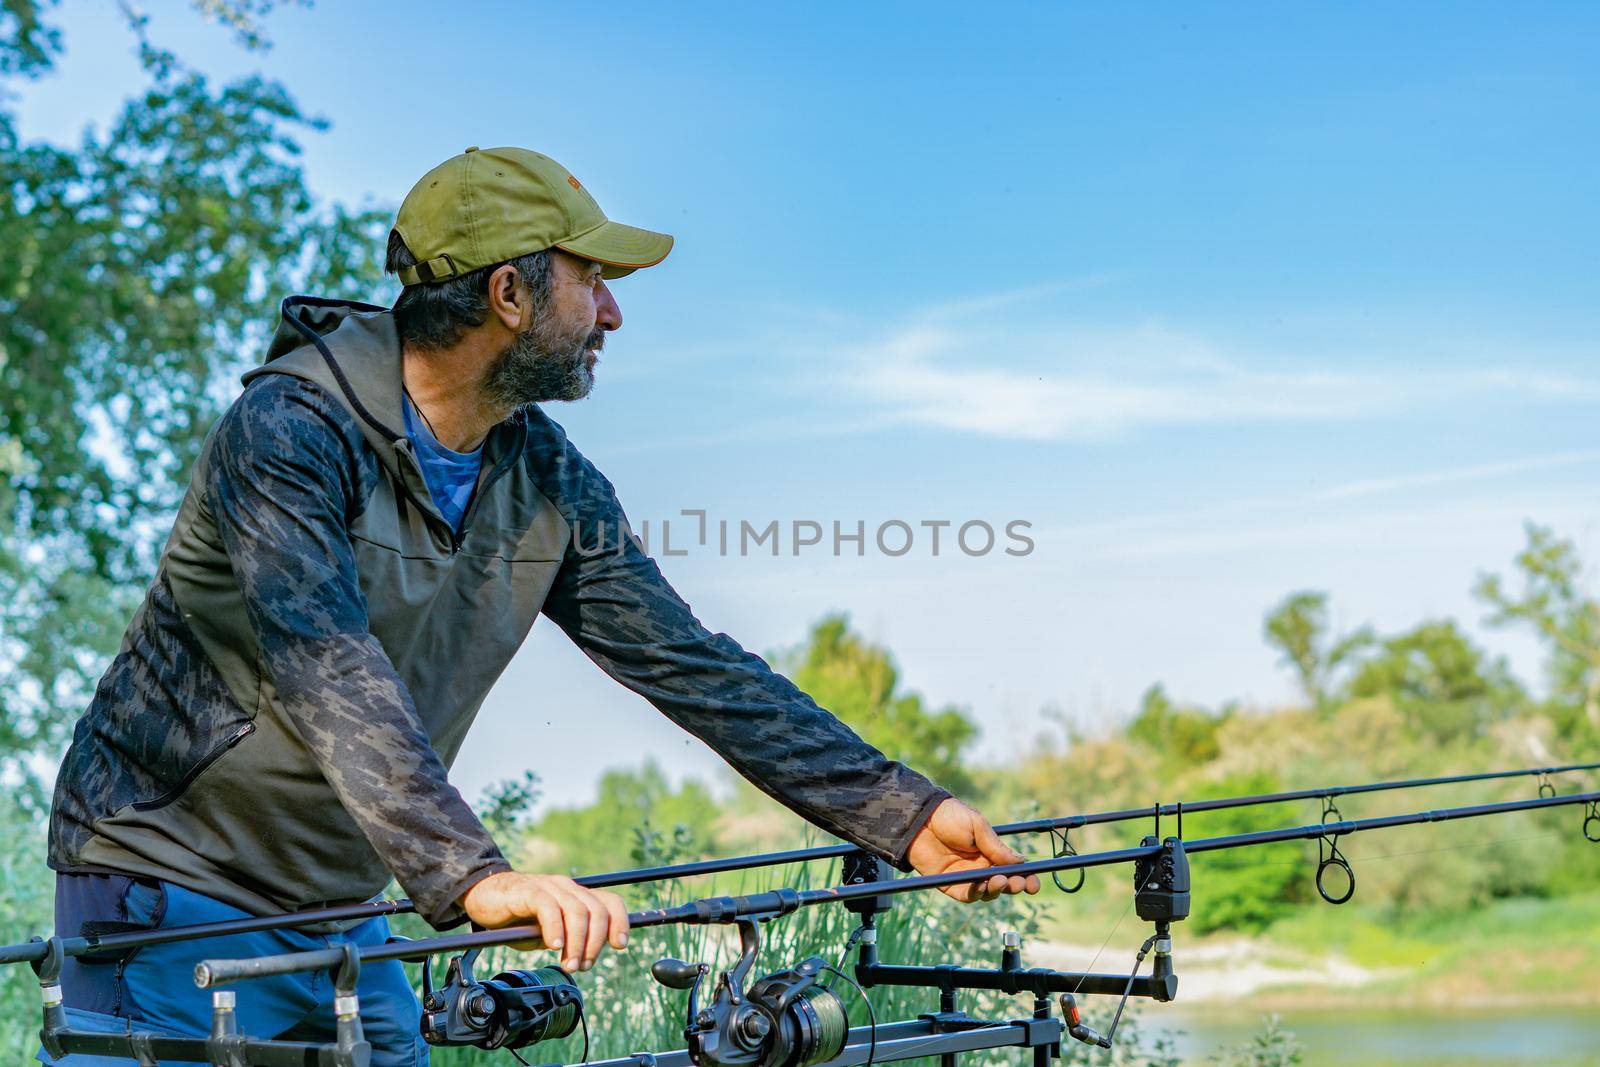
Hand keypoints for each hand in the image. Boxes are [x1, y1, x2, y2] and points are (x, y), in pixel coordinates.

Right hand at [459, 870, 629, 971]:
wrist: (484, 896)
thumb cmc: (518, 916)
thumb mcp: (549, 932)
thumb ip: (568, 939)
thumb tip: (587, 956)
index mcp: (577, 895)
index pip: (610, 902)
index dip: (620, 923)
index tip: (620, 946)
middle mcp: (568, 888)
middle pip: (597, 911)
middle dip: (595, 943)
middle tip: (583, 966)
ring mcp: (550, 887)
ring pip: (577, 911)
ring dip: (577, 942)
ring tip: (570, 964)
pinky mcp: (529, 891)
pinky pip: (549, 908)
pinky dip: (555, 928)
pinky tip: (553, 945)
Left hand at [906, 798, 1040, 903]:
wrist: (919, 817)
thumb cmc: (949, 816)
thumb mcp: (978, 826)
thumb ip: (996, 847)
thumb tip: (1021, 861)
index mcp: (990, 852)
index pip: (1012, 869)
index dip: (1025, 878)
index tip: (1035, 884)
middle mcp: (980, 866)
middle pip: (1002, 883)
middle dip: (1014, 886)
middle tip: (1019, 883)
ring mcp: (965, 876)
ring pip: (986, 892)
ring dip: (996, 889)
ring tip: (999, 880)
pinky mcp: (948, 884)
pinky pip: (965, 895)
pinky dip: (974, 893)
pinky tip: (980, 886)